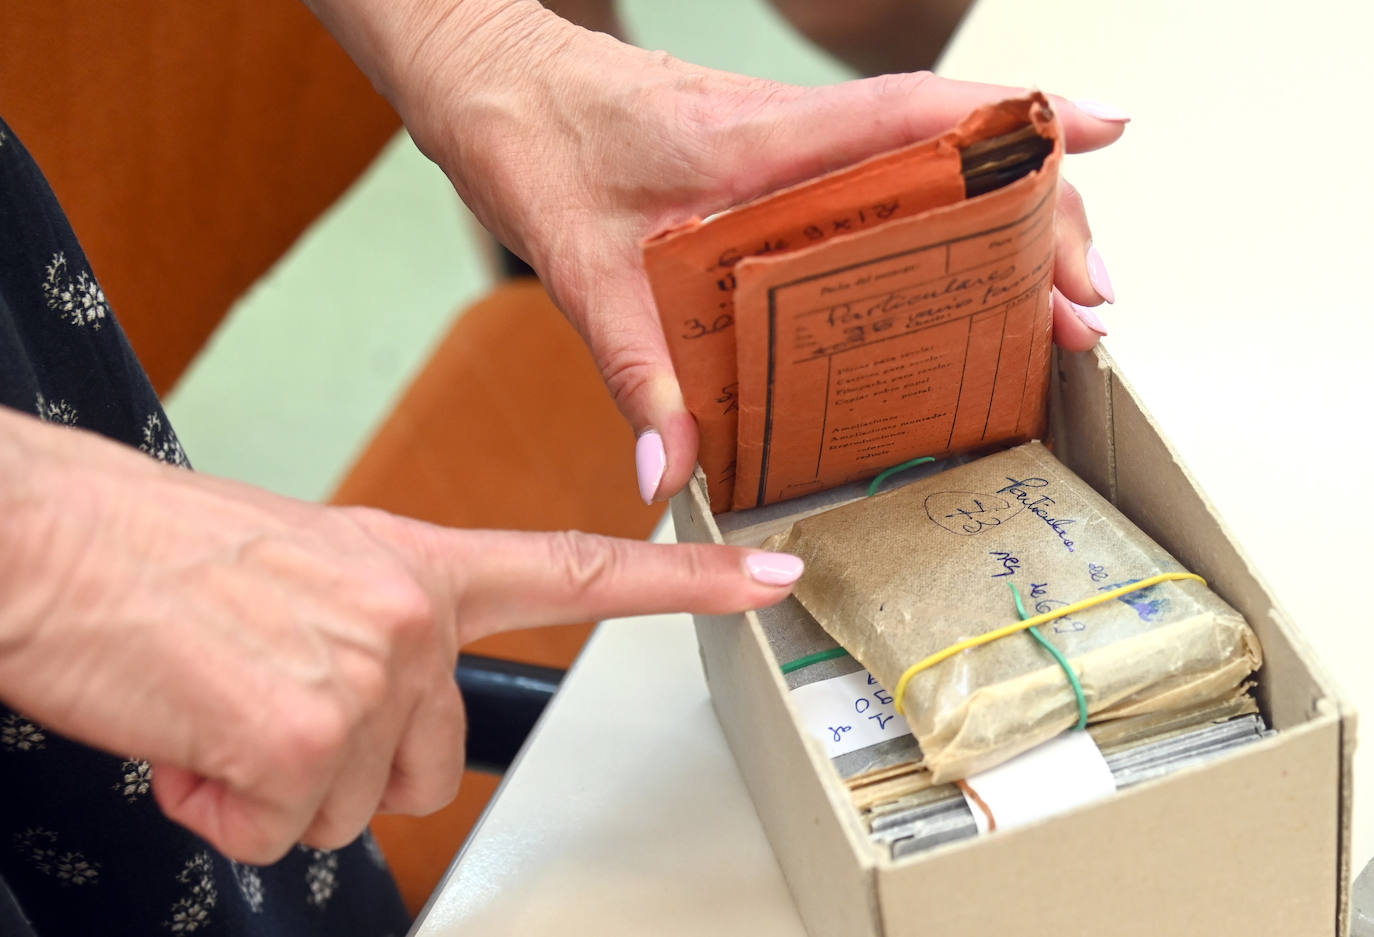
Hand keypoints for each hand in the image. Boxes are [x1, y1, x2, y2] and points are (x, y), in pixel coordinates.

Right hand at [0, 409, 802, 862]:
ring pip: (347, 806)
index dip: (687, 579)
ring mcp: (363, 674)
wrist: (51, 541)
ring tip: (216, 703)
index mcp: (416, 559)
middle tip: (262, 701)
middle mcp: (409, 612)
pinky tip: (187, 734)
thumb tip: (387, 719)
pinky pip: (274, 832)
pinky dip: (219, 806)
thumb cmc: (160, 553)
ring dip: (273, 782)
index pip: (581, 570)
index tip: (767, 576)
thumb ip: (380, 630)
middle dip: (347, 763)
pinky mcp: (299, 735)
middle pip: (432, 760)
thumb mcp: (305, 567)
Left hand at [310, 1, 1125, 500]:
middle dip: (1033, 207)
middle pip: (947, 146)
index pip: (910, 116)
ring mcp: (783, 138)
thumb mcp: (580, 268)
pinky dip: (938, 206)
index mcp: (754, 139)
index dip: (1012, 125)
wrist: (491, 81)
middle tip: (1084, 289)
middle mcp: (786, 129)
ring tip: (1049, 284)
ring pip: (924, 156)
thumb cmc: (533, 141)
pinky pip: (879, 171)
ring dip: (996, 211)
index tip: (1098, 130)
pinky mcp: (767, 154)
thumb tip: (670, 469)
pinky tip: (958, 251)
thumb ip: (634, 373)